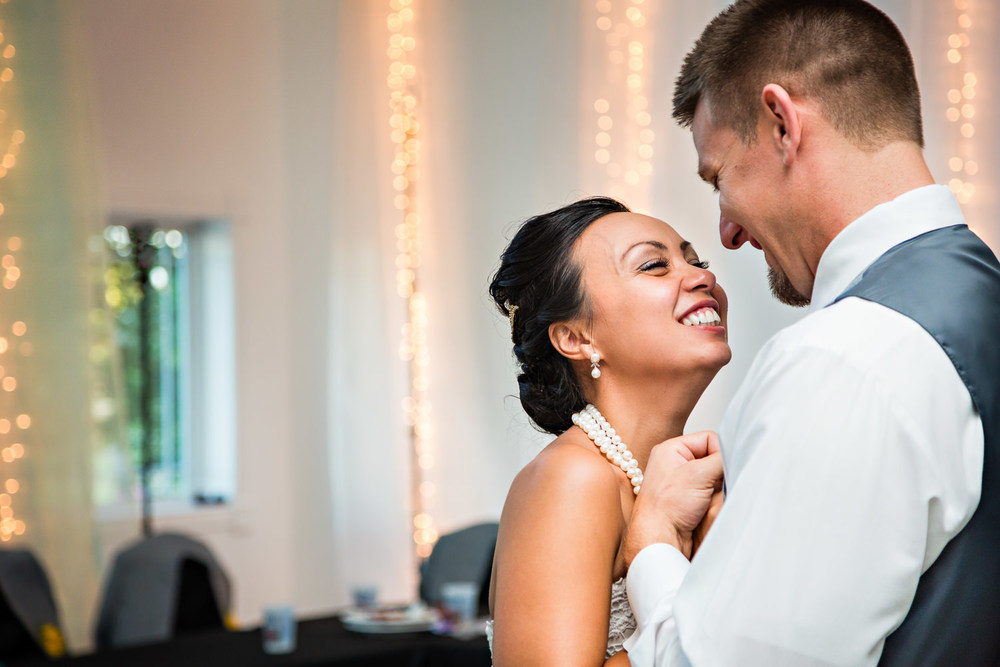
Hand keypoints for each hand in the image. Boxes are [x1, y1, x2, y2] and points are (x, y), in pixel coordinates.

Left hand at [624, 431, 723, 562]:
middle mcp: (675, 463)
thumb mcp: (698, 474)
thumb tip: (740, 452)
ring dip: (719, 488)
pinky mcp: (689, 500)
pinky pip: (713, 493)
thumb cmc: (665, 508)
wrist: (658, 540)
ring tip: (707, 500)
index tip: (723, 468)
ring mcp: (682, 483)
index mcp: (671, 449)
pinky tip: (707, 508)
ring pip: (716, 478)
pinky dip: (716, 499)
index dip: (721, 452)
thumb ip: (721, 459)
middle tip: (713, 486)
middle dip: (719, 474)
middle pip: (713, 459)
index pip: (709, 438)